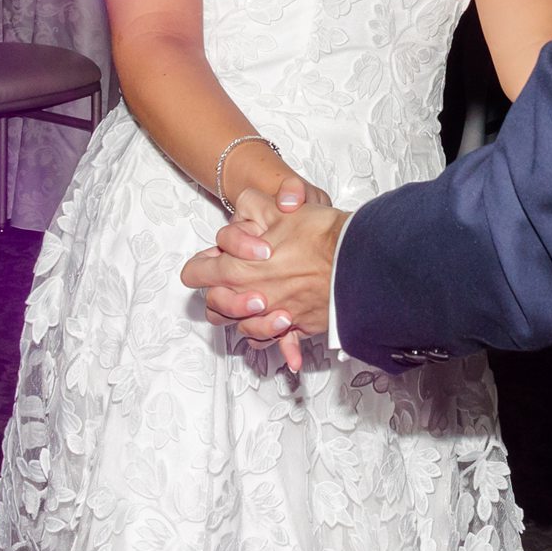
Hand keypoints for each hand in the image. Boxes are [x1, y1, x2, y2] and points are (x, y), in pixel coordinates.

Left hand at [179, 171, 319, 368]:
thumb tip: (244, 204)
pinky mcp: (298, 327)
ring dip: (247, 317)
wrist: (356, 260)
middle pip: (214, 308)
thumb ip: (253, 205)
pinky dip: (283, 345)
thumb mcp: (280, 209)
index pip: (196, 274)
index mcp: (237, 269)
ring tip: (263, 301)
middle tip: (237, 281)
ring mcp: (272, 317)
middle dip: (221, 294)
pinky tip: (289, 346)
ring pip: (243, 328)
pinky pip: (281, 344)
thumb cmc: (320, 237)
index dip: (200, 267)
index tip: (210, 263)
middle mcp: (249, 298)